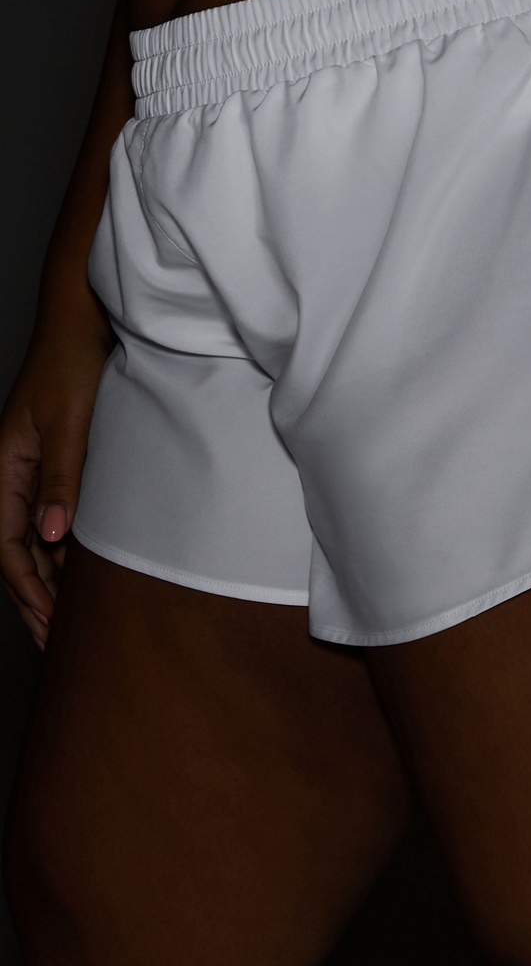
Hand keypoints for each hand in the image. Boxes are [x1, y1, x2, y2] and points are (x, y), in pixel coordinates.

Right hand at [0, 325, 111, 648]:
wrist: (82, 323)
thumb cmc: (70, 364)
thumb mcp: (67, 424)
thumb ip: (60, 480)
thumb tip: (52, 538)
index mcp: (2, 469)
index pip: (7, 546)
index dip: (28, 590)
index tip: (51, 625)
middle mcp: (11, 474)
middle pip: (16, 551)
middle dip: (35, 597)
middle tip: (59, 642)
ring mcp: (32, 470)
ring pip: (36, 537)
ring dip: (52, 577)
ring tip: (75, 618)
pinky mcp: (56, 462)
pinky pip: (54, 516)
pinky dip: (66, 548)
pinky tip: (87, 570)